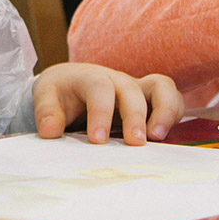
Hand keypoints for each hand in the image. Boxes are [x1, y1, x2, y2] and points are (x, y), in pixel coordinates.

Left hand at [32, 66, 183, 144]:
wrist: (71, 85)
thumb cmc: (60, 92)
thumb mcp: (45, 96)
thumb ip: (46, 112)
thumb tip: (50, 130)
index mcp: (90, 77)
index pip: (99, 88)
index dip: (100, 113)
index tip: (97, 140)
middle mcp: (117, 80)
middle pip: (132, 89)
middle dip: (135, 115)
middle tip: (134, 142)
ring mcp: (136, 89)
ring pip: (161, 88)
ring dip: (164, 111)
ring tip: (158, 137)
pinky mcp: (149, 102)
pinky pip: (171, 100)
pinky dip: (173, 116)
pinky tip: (165, 140)